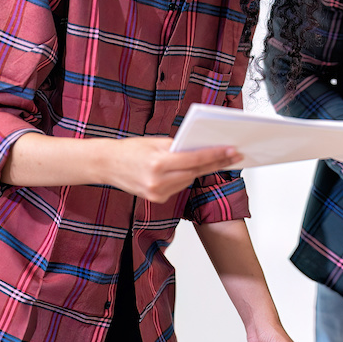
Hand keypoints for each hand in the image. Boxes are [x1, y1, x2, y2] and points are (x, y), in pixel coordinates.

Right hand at [104, 137, 241, 202]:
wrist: (107, 165)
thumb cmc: (130, 150)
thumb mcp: (155, 143)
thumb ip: (178, 147)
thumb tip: (201, 148)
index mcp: (158, 164)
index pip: (195, 159)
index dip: (216, 155)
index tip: (232, 151)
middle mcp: (158, 182)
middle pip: (196, 172)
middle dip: (217, 163)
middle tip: (235, 156)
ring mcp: (157, 193)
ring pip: (189, 180)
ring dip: (202, 169)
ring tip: (218, 159)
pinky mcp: (157, 199)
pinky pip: (179, 186)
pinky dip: (185, 177)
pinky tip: (189, 169)